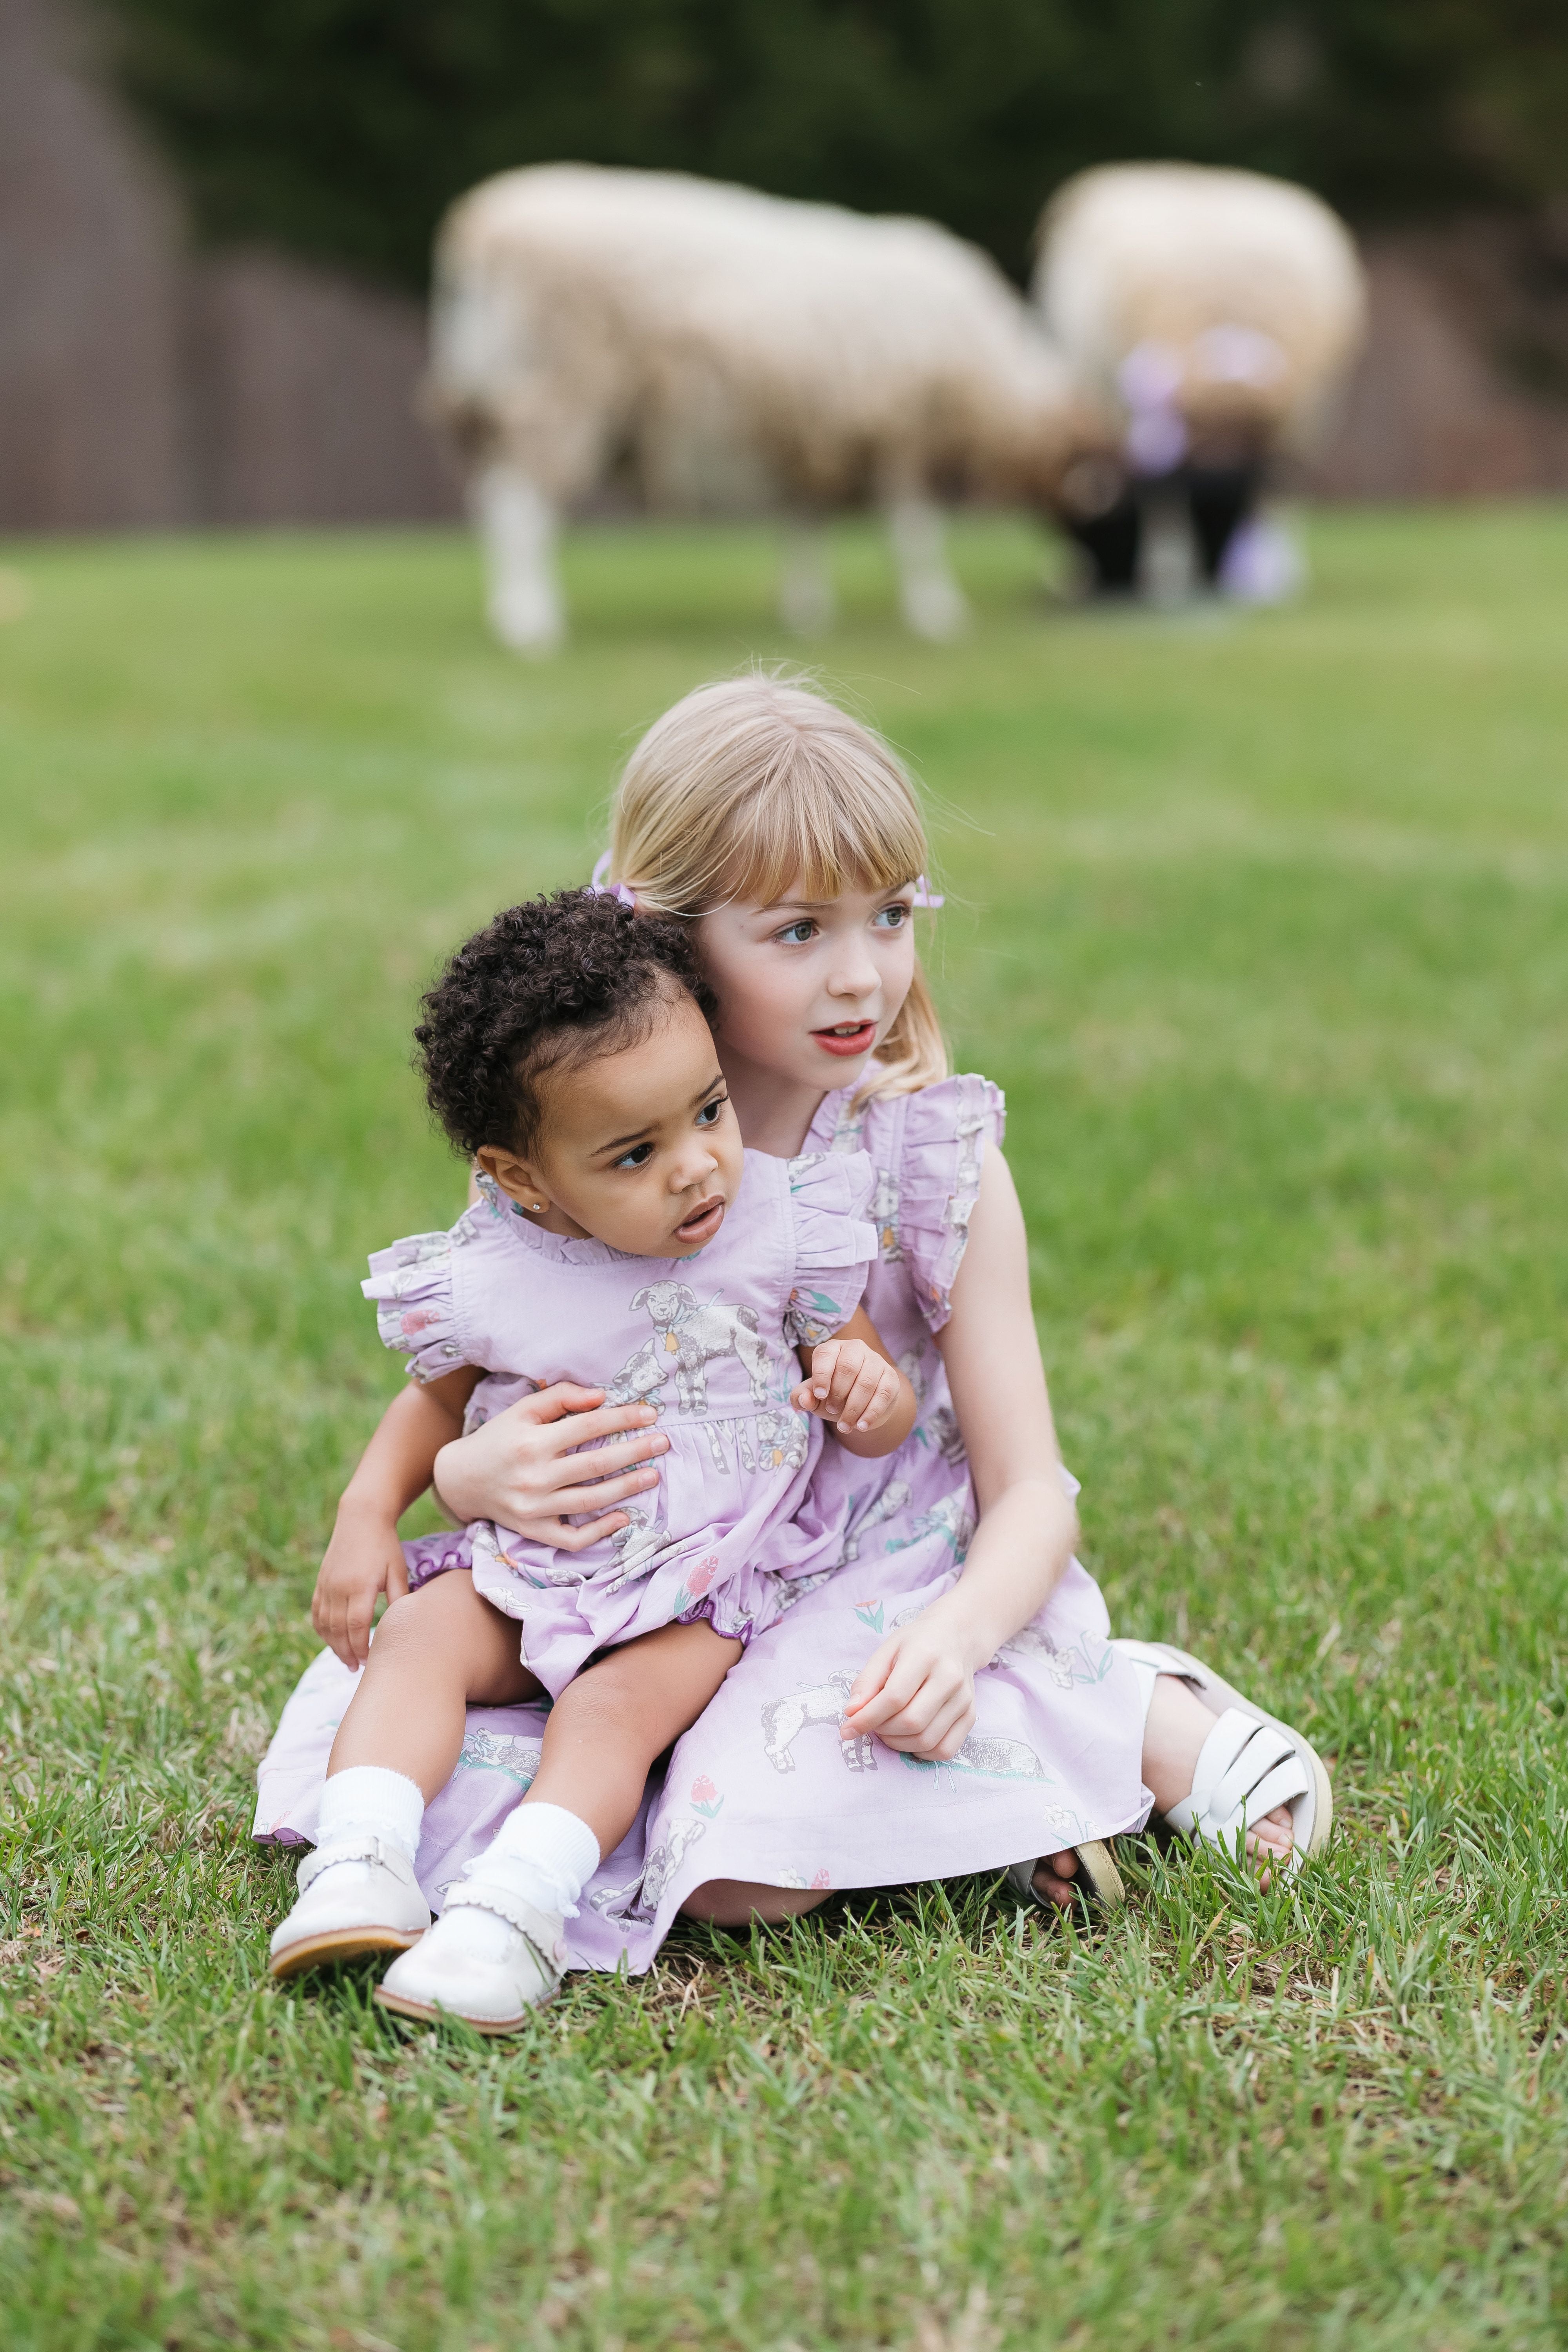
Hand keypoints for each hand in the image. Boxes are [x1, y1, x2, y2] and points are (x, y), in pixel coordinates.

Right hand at [312, 1502, 410, 1669]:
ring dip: (334, 1645)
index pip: (357, 1627)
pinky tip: (331, 1639)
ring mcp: (326, 1585)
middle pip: (338, 1630)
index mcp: (360, 1586)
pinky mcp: (321, 1582)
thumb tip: (404, 1625)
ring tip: (346, 1660)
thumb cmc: (385, 1545)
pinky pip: (317, 1612)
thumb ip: (399, 1598)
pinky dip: (322, 1629)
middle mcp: (339, 1588)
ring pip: (325, 1624)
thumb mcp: (397, 1570)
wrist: (361, 1518)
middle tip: (358, 1669)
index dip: (362, 1647)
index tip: (371, 1660)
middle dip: (347, 1653)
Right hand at [432, 1382, 667, 1546]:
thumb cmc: (498, 1439)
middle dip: (635, 1452)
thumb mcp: (522, 1410)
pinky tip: (622, 1518)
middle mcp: (534, 1476)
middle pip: (595, 1464)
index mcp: (532, 1442)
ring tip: (652, 1476)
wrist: (460, 1479)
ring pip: (589, 1501)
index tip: (650, 1414)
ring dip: (626, 1488)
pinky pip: (572, 1537)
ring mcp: (534, 1508)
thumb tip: (601, 1397)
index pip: (587, 1427)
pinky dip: (599, 1531)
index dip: (622, 1419)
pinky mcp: (533, 1531)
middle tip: (663, 1443)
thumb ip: (561, 1398)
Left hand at [790, 1338, 900, 1432]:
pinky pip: (883, 1394)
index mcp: (834, 1348)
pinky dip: (871, 1413)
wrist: (863, 1402)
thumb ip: (802, 1397)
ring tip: (844, 1426)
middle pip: (848, 1367)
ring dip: (854, 1408)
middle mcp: (856, 1349)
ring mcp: (876, 1361)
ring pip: (867, 1382)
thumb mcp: (815, 1396)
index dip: (821, 1375)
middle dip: (838, 1393)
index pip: (825, 1354)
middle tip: (831, 1411)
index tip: (819, 1396)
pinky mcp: (891, 1377)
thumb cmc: (834, 1394)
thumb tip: (803, 1401)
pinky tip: (861, 1426)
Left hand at [840, 1595, 986, 1761]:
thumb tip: (852, 1713)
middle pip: (911, 1722)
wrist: (956, 1638)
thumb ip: (867, 1682)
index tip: (847, 1729)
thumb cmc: (916, 1643)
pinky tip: (909, 1738)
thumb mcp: (886, 1651)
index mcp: (925, 1655)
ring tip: (888, 1730)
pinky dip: (921, 1753)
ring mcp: (964, 1699)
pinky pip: (945, 1750)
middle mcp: (950, 1678)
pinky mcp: (971, 1715)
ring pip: (927, 1740)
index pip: (894, 1697)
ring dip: (898, 1744)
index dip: (867, 1718)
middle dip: (883, 1731)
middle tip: (872, 1724)